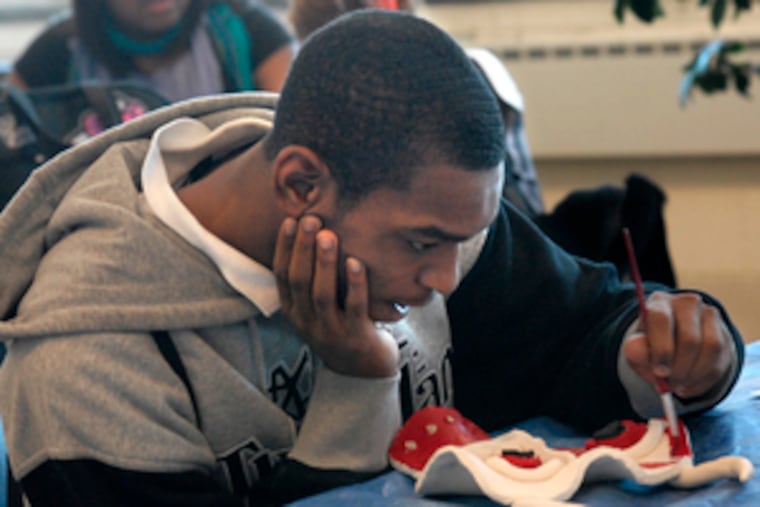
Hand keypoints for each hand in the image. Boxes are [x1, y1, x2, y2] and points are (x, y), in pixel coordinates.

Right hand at [273, 215, 398, 377]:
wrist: (363, 369)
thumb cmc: (341, 322)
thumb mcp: (318, 304)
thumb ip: (313, 276)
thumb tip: (314, 229)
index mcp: (293, 310)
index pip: (282, 275)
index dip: (284, 248)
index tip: (290, 220)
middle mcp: (306, 321)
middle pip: (299, 281)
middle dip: (302, 248)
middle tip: (310, 219)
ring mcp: (330, 332)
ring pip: (321, 295)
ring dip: (324, 263)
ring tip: (328, 234)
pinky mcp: (355, 338)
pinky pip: (354, 309)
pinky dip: (355, 285)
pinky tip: (357, 262)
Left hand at [623, 291, 734, 399]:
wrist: (671, 342)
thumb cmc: (650, 345)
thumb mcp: (637, 349)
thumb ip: (635, 350)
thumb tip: (634, 350)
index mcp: (659, 302)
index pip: (662, 319)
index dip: (662, 348)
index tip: (659, 372)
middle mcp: (687, 303)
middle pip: (690, 337)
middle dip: (680, 368)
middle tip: (670, 385)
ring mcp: (709, 315)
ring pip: (711, 347)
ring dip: (694, 374)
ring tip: (678, 387)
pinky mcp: (724, 333)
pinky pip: (721, 360)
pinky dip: (705, 380)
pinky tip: (689, 387)